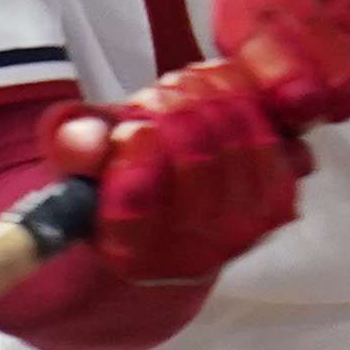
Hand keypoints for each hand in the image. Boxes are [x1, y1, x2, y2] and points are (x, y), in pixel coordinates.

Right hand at [44, 63, 309, 285]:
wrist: (171, 211)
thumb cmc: (118, 179)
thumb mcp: (79, 160)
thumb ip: (72, 145)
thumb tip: (90, 142)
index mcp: (130, 255)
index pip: (137, 207)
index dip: (138, 155)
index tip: (134, 127)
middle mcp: (189, 257)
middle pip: (195, 155)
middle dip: (171, 107)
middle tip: (153, 98)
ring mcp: (240, 235)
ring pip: (236, 137)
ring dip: (207, 96)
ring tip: (180, 93)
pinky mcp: (277, 207)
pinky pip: (273, 136)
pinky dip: (245, 102)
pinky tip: (216, 95)